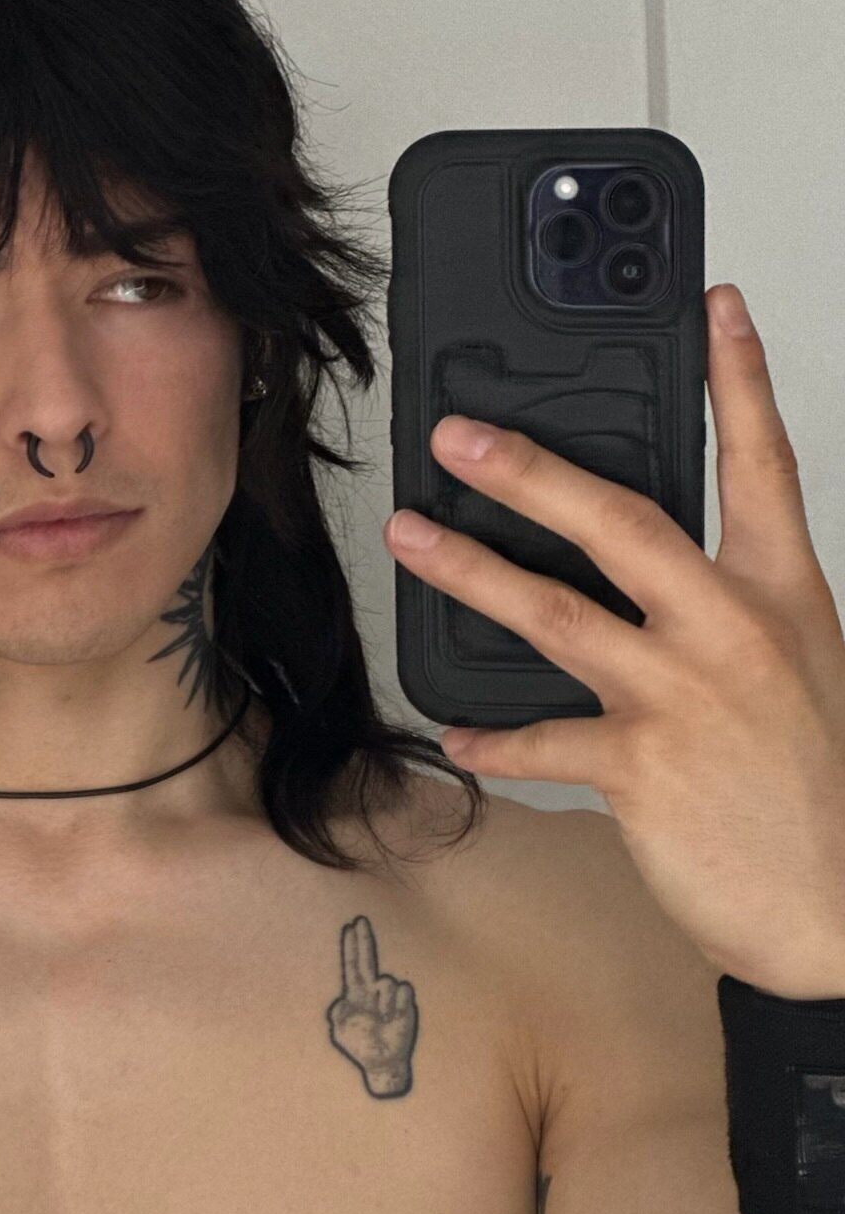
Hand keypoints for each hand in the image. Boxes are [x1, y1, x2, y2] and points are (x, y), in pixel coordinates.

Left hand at [327, 914, 417, 1096]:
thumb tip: (341, 1002)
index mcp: (355, 995)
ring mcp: (390, 997)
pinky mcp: (406, 1004)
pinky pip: (402, 991)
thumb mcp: (340, 1031)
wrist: (382, 1064)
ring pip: (385, 983)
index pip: (352, 965)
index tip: (350, 927)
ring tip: (381, 1021)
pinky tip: (394, 1019)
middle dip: (364, 940)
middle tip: (360, 919)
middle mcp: (372, 991)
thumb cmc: (360, 1047)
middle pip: (368, 960)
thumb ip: (338, 1015)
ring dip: (382, 1004)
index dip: (351, 946)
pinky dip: (396, 1005)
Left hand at [383, 284, 844, 998]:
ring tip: (411, 539)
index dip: (737, 380)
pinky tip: (457, 736)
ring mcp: (684, 694)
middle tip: (460, 436)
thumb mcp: (800, 674)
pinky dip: (494, 738)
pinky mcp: (640, 765)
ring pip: (556, 612)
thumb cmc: (817, 792)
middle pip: (621, 520)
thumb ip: (730, 615)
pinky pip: (541, 738)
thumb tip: (648, 583)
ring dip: (471, 571)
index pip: (764, 464)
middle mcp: (733, 630)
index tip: (712, 309)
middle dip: (530, 470)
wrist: (838, 904)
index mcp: (786, 596)